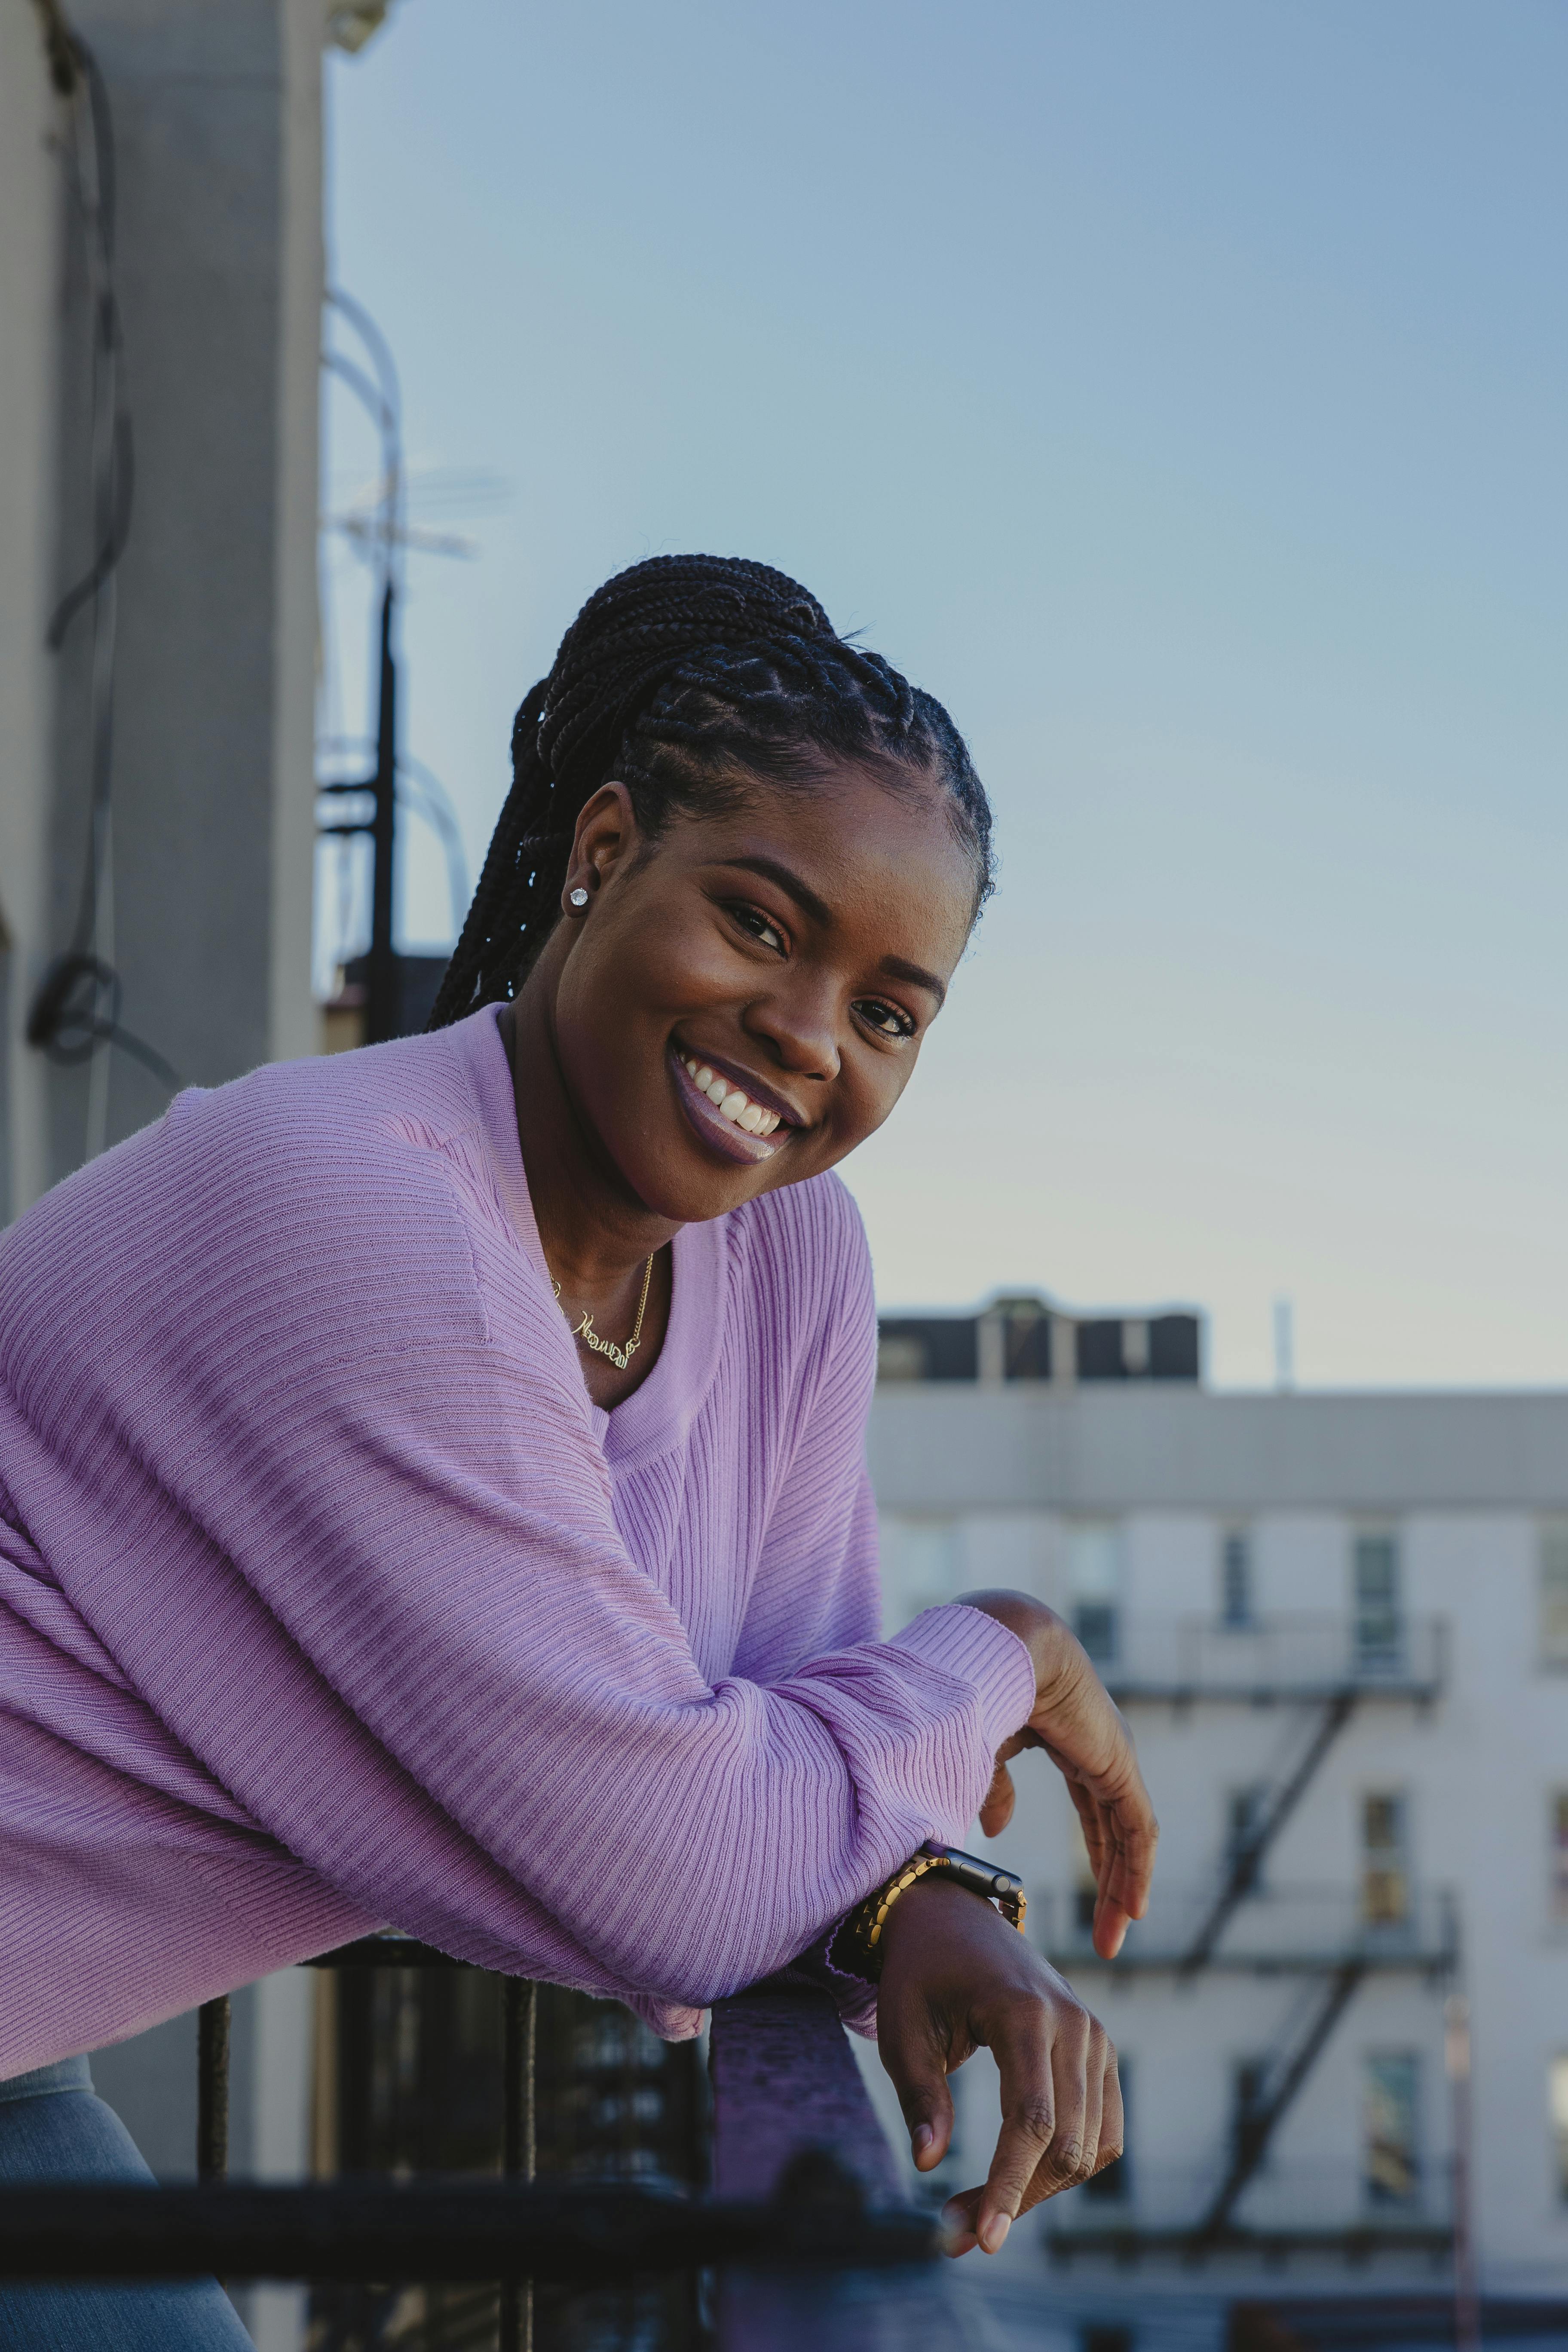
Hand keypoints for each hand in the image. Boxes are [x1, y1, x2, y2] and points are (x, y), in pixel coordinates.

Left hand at [876, 1874, 1121, 2255]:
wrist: (954, 1918)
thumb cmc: (920, 1973)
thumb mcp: (901, 2029)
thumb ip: (919, 2096)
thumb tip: (928, 2163)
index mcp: (1024, 2011)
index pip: (1030, 2121)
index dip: (1008, 2186)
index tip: (982, 2240)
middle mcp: (1073, 2023)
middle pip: (1064, 2143)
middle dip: (1015, 2198)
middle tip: (955, 2232)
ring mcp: (1095, 2035)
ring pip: (1090, 2146)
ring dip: (1041, 2191)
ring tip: (978, 2209)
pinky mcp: (1100, 2050)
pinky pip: (1102, 2130)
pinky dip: (1068, 2165)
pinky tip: (1018, 2176)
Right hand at [961, 1590, 1156, 1958]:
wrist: (1004, 1648)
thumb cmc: (984, 1686)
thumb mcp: (983, 1747)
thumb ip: (994, 1787)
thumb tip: (997, 1828)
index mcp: (1069, 1739)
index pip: (1093, 1809)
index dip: (1095, 1854)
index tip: (1095, 1899)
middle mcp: (1100, 1750)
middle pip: (1113, 1830)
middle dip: (1110, 1883)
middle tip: (1107, 1935)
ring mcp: (1114, 1757)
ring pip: (1128, 1836)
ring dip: (1122, 1888)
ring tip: (1115, 1936)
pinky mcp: (1119, 1765)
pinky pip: (1136, 1829)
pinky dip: (1135, 1870)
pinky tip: (1132, 1909)